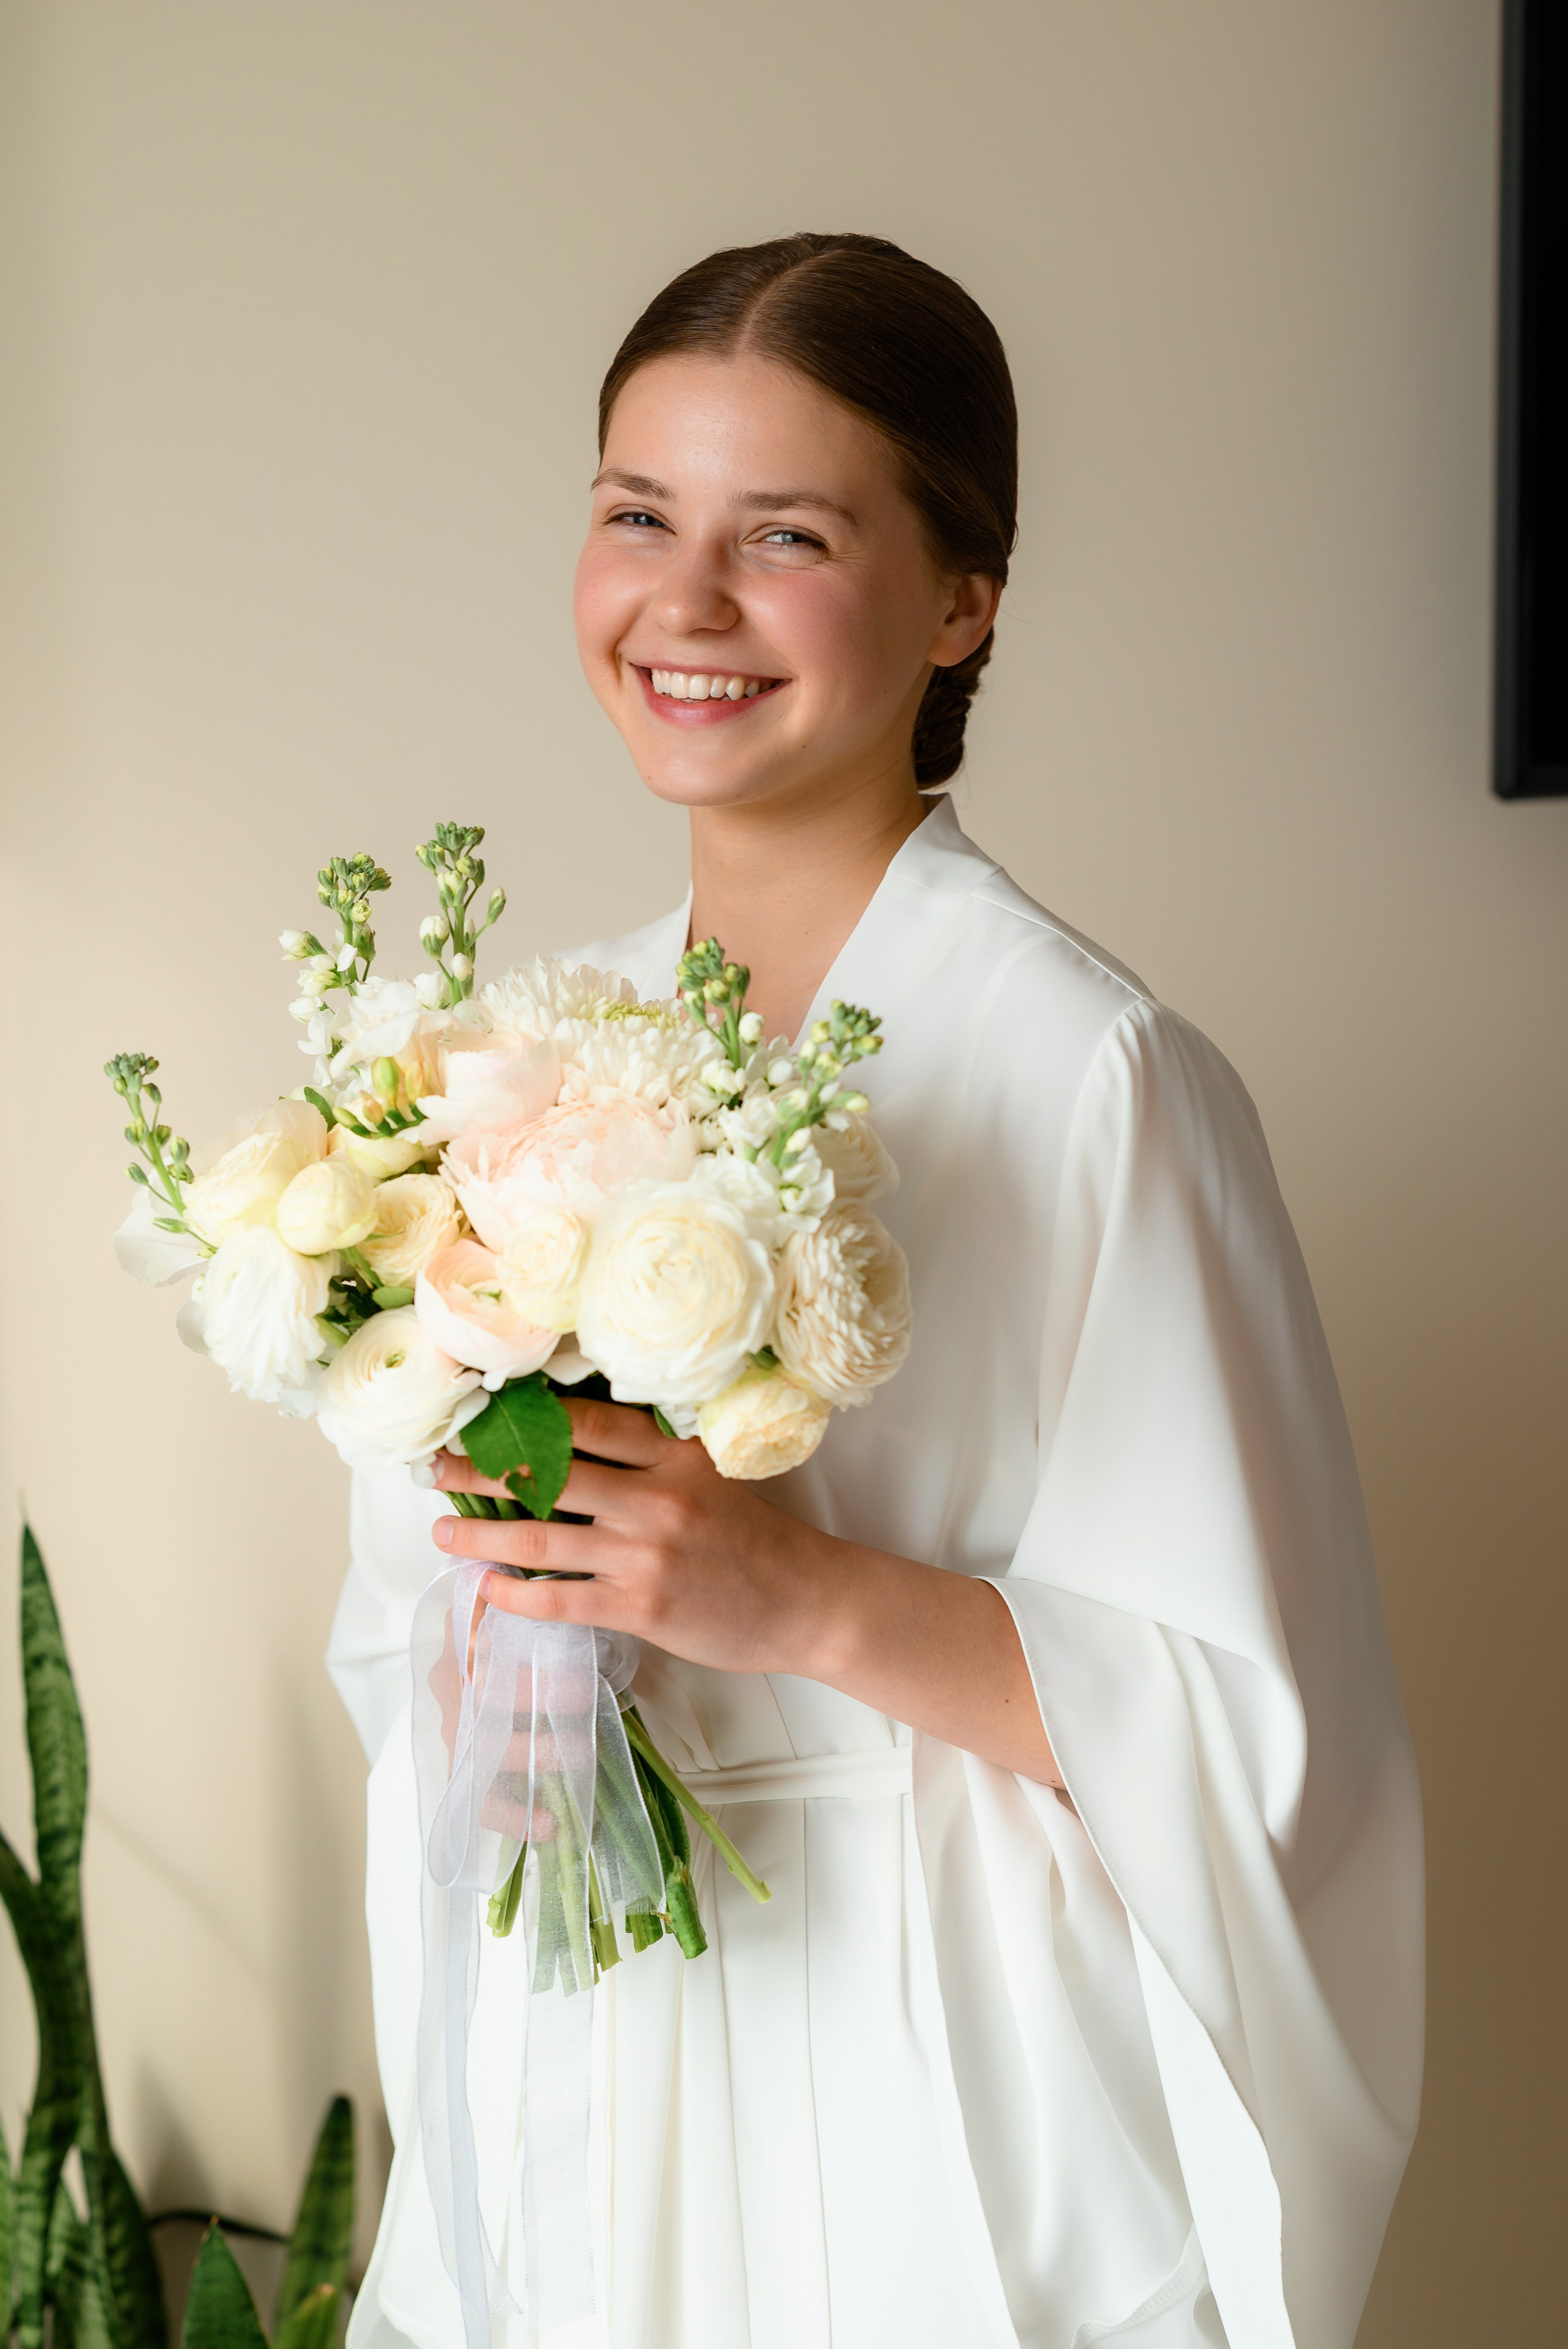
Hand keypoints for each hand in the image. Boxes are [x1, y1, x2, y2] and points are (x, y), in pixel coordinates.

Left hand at [431, 1395, 843, 1677]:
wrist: (806, 1602)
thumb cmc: (754, 1538)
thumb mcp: (711, 1474)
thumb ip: (652, 1457)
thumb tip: (573, 1442)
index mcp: (674, 1456)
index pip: (587, 1423)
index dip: (526, 1417)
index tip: (479, 1414)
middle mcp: (657, 1498)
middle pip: (548, 1474)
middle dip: (481, 1470)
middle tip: (434, 1468)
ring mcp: (646, 1555)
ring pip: (541, 1537)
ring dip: (480, 1535)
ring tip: (441, 1532)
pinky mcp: (641, 1607)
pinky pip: (559, 1599)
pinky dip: (514, 1594)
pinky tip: (486, 1588)